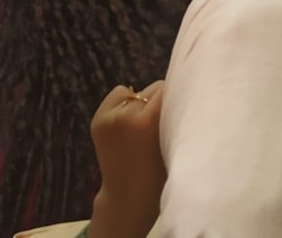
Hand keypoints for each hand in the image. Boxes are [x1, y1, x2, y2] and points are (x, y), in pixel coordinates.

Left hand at [88, 82, 166, 237]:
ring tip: (144, 124)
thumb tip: (178, 85)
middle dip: (160, 101)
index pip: (168, 88)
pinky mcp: (98, 119)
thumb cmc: (160, 172)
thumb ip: (173, 113)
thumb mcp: (173, 140)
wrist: (128, 196)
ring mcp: (108, 117)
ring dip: (142, 102)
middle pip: (154, 88)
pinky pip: (119, 94)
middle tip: (163, 121)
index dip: (177, 95)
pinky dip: (126, 103)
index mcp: (147, 122)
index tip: (183, 102)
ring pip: (136, 91)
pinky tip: (129, 122)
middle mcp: (124, 115)